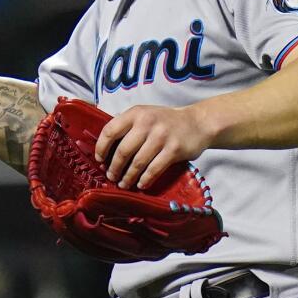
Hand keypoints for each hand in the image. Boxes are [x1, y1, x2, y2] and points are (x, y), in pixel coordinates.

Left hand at [92, 105, 212, 189]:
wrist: (197, 123)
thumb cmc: (165, 121)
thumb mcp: (145, 115)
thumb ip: (127, 126)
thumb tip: (104, 146)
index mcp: (135, 113)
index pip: (110, 130)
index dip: (101, 147)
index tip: (99, 160)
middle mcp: (147, 123)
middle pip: (123, 151)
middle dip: (114, 167)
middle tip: (111, 176)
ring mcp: (161, 136)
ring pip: (138, 162)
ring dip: (128, 177)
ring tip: (123, 184)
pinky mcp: (174, 150)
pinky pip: (154, 169)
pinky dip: (145, 179)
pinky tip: (140, 184)